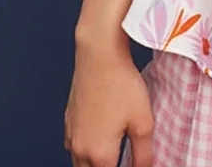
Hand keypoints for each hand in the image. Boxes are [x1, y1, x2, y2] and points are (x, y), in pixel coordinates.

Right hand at [64, 34, 154, 166]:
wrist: (99, 55)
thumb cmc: (122, 84)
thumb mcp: (143, 122)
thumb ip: (143, 154)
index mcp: (100, 155)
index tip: (133, 163)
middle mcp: (80, 149)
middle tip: (123, 159)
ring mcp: (71, 135)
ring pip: (79, 164)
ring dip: (94, 164)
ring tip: (114, 154)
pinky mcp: (68, 120)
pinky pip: (75, 147)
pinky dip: (86, 151)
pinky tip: (101, 137)